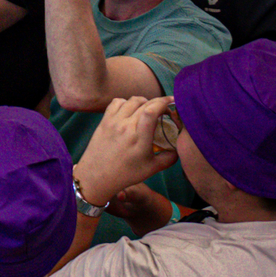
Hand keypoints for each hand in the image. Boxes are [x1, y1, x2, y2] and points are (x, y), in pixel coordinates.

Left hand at [75, 93, 175, 209]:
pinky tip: (130, 110)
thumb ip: (169, 157)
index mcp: (139, 137)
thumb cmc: (126, 174)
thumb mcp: (152, 169)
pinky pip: (116, 102)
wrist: (97, 176)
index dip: (164, 102)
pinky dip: (126, 102)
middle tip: (164, 109)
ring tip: (148, 109)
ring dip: (143, 101)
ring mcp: (113, 121)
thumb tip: (178, 147)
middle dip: (158, 102)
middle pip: (144, 102)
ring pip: (131, 100)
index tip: (173, 102)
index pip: (151, 110)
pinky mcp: (104, 120)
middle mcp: (126, 125)